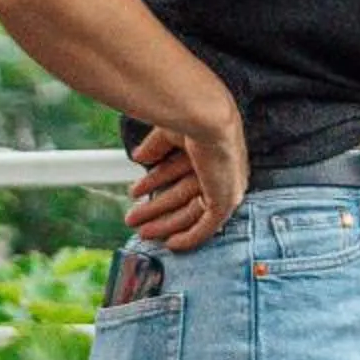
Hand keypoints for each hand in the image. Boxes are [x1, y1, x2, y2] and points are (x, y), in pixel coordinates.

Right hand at [125, 111, 248, 251]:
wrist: (204, 116)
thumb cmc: (190, 114)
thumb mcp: (168, 133)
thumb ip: (156, 147)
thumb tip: (139, 158)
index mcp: (212, 150)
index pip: (182, 171)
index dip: (157, 180)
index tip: (137, 192)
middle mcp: (222, 170)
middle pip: (184, 195)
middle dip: (158, 208)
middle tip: (134, 218)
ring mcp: (226, 186)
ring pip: (191, 212)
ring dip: (164, 222)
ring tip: (140, 230)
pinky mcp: (226, 201)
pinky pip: (208, 226)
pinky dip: (190, 237)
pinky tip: (171, 244)